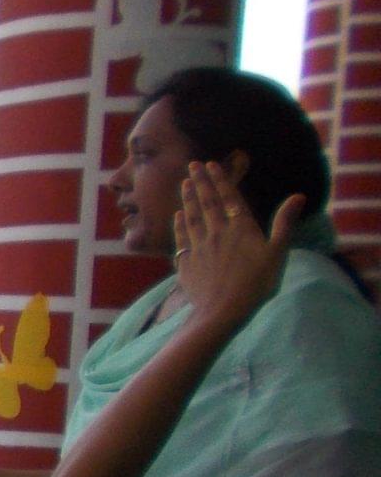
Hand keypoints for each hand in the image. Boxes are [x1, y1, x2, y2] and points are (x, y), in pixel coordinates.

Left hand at [178, 161, 299, 335]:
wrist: (222, 312)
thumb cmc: (256, 284)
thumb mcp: (277, 253)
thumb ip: (284, 223)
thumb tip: (298, 196)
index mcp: (240, 229)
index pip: (228, 198)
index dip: (220, 180)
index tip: (210, 165)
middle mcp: (217, 233)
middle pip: (207, 203)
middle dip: (200, 182)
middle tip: (192, 165)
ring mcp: (199, 248)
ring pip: (192, 217)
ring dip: (187, 199)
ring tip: (184, 183)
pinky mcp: (186, 263)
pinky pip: (182, 239)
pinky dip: (180, 224)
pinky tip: (178, 216)